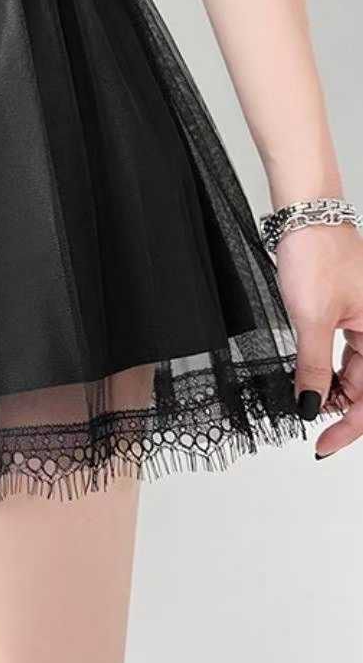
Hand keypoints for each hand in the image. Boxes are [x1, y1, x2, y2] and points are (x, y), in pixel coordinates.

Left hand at [275, 223, 362, 458]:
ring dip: (334, 391)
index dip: (350, 426)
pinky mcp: (352, 314)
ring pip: (357, 372)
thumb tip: (309, 405)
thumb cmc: (315, 255)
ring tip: (307, 400)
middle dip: (341, 409)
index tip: (323, 444)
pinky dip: (330, 370)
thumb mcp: (309, 319)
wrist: (305, 217)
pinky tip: (312, 379)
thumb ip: (312, 367)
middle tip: (312, 428)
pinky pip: (348, 353)